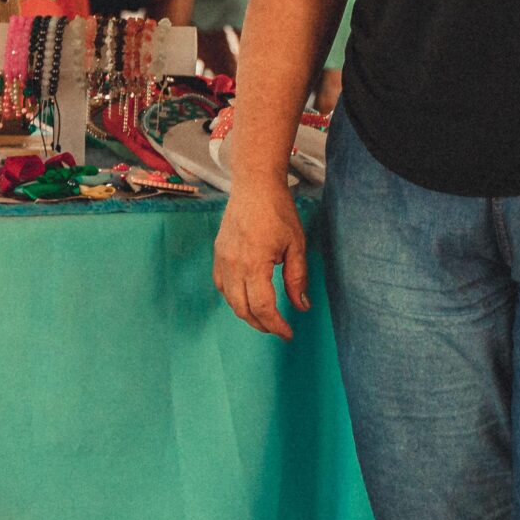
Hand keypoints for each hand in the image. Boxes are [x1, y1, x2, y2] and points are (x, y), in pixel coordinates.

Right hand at [213, 182, 310, 337]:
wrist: (254, 185)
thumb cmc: (278, 211)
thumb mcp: (295, 245)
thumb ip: (297, 279)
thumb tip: (301, 306)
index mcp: (254, 264)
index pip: (263, 307)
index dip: (276, 326)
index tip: (288, 334)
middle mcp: (233, 265)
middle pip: (242, 309)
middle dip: (261, 324)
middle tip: (279, 329)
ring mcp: (222, 258)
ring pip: (229, 299)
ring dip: (246, 313)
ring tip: (265, 317)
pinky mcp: (218, 252)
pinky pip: (221, 285)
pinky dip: (233, 297)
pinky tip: (247, 297)